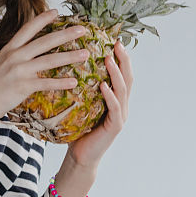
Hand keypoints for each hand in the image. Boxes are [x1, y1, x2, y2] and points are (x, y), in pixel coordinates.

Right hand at [0, 11, 88, 153]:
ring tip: (85, 54)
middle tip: (82, 29)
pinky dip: (61, 82)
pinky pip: (46, 83)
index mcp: (9, 49)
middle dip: (65, 34)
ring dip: (69, 57)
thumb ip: (12, 58)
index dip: (43, 19)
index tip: (57, 11)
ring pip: (49, 61)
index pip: (28, 29)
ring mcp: (19, 71)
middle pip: (44, 42)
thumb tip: (26, 55)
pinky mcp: (22, 87)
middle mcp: (15, 56)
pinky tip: (74, 82)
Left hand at [65, 41, 133, 169]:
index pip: (122, 74)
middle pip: (128, 78)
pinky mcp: (115, 127)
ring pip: (123, 91)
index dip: (121, 57)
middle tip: (117, 44)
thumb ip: (82, 88)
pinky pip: (114, 108)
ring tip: (109, 59)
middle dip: (124, 60)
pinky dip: (110, 96)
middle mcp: (122, 105)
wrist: (80, 157)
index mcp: (115, 99)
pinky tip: (103, 85)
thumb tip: (67, 64)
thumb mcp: (81, 105)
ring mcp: (120, 116)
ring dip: (116, 74)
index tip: (115, 40)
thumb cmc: (78, 130)